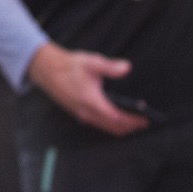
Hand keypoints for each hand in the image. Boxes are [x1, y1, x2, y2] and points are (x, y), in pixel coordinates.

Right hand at [26, 43, 147, 136]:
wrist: (47, 70)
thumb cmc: (69, 66)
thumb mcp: (91, 63)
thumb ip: (110, 67)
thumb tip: (126, 67)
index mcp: (92, 102)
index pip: (117, 118)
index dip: (132, 121)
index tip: (145, 120)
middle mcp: (87, 113)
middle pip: (113, 128)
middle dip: (130, 127)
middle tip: (143, 123)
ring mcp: (82, 115)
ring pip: (105, 128)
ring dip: (121, 128)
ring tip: (133, 123)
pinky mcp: (78, 114)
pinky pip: (98, 125)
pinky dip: (110, 126)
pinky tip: (115, 119)